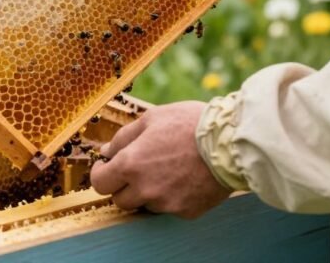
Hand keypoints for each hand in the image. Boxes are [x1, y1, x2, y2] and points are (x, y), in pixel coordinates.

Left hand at [90, 101, 230, 217]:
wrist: (229, 142)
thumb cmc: (189, 124)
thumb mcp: (151, 119)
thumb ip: (124, 137)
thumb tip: (107, 151)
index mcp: (130, 165)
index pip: (99, 183)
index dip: (101, 173)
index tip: (108, 167)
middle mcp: (144, 189)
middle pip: (119, 200)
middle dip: (123, 185)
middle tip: (136, 169)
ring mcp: (166, 203)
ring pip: (145, 204)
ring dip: (147, 192)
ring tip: (166, 170)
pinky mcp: (186, 211)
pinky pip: (169, 208)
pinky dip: (171, 196)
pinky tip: (184, 178)